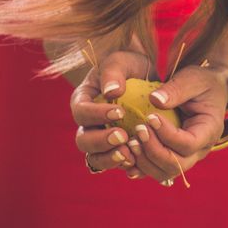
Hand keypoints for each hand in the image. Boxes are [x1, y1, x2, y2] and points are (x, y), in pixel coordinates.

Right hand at [69, 48, 151, 173]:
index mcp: (83, 99)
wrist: (146, 78)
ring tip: (129, 154)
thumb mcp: (122, 61)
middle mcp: (87, 123)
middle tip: (123, 136)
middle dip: (101, 142)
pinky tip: (138, 162)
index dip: (96, 115)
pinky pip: (114, 164)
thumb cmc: (130, 65)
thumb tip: (112, 92)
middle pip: (83, 140)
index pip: (80, 111)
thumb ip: (114, 72)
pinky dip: (124, 166)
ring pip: (95, 158)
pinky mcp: (115, 150)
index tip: (120, 112)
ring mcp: (100, 139)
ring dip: (110, 159)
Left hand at [123, 64, 227, 183]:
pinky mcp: (173, 157)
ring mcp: (187, 157)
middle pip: (176, 165)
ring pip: (165, 173)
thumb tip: (154, 100)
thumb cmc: (201, 81)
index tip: (150, 117)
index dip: (167, 135)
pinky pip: (156, 170)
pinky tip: (127, 154)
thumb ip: (176, 89)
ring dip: (145, 161)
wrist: (207, 89)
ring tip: (131, 141)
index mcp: (209, 130)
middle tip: (138, 129)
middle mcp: (200, 150)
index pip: (189, 144)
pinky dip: (140, 166)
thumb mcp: (193, 79)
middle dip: (153, 151)